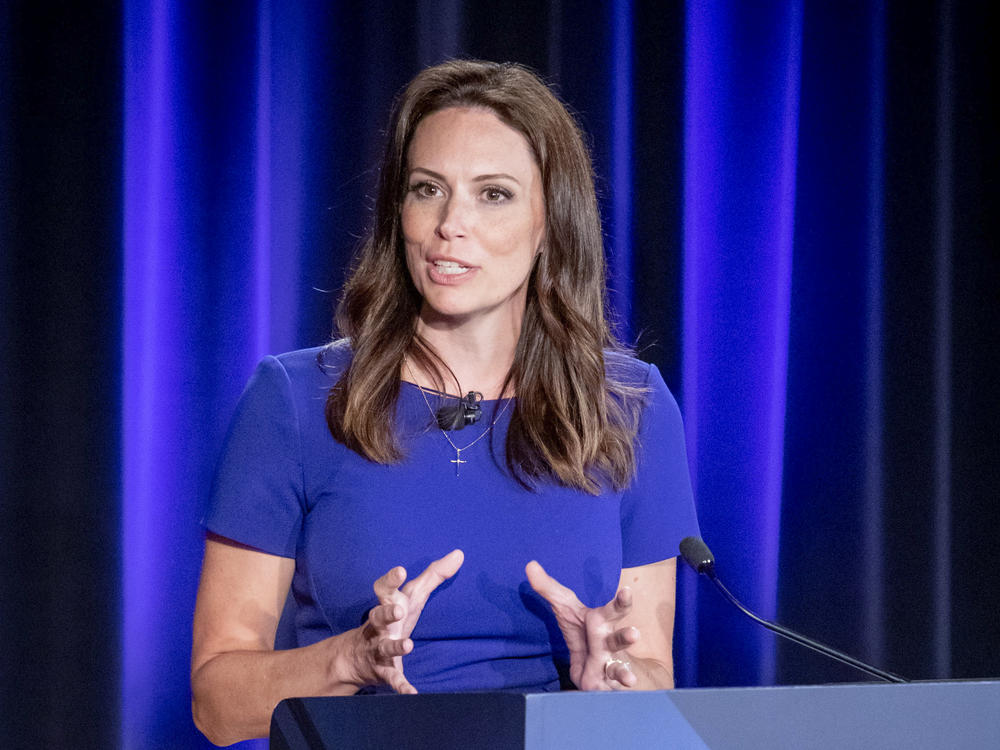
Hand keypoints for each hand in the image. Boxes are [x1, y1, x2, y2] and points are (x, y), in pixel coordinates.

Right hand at [346, 549, 463, 693]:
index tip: (400, 570)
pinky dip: (401, 686)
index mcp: (387, 605)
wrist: (356, 657)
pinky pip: (392, 678)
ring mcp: (378, 649)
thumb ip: (434, 575)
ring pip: (384, 647)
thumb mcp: (411, 597)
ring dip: (395, 646)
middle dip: (386, 612)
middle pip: (378, 616)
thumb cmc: (393, 619)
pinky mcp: (383, 671)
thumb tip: (460, 553)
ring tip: (408, 645)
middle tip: (397, 609)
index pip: (383, 590)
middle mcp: (379, 626)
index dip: (390, 580)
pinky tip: (412, 693)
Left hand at [525, 560, 638, 690]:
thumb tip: (530, 564)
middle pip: (619, 639)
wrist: (607, 664)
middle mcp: (610, 643)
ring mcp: (611, 665)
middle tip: (634, 633)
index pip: (612, 609)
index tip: (627, 590)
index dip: (621, 601)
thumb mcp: (567, 609)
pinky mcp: (605, 686)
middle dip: (626, 636)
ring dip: (623, 672)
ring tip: (629, 679)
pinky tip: (615, 700)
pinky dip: (610, 695)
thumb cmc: (585, 633)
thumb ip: (549, 589)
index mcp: (601, 622)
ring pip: (618, 667)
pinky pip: (608, 691)